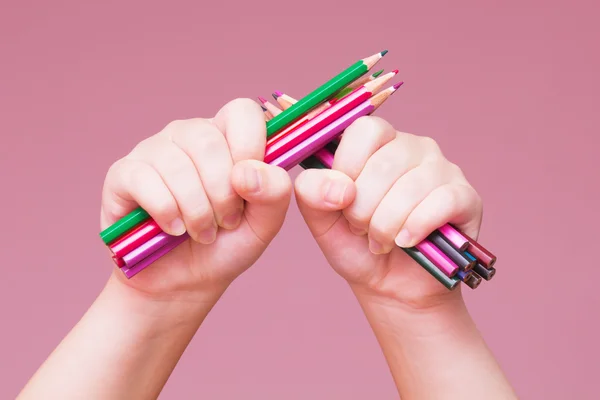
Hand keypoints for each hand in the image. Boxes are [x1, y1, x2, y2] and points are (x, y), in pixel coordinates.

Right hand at [100, 98, 291, 298]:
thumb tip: (248, 170)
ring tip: (202, 233)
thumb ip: (274, 193)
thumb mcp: (264, 224)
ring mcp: (153, 150)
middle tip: (226, 222)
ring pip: (177, 164)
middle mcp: (189, 135)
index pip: (242, 111)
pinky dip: (166, 212)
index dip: (250, 146)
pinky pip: (144, 180)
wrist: (184, 282)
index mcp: (227, 137)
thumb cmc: (225, 245)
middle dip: (223, 192)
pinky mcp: (123, 174)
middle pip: (207, 141)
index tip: (248, 188)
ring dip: (196, 209)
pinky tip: (174, 230)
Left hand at [294, 116, 482, 307]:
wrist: (390, 285)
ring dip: (387, 225)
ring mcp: (442, 169)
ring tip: (381, 240)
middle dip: (363, 208)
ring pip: (411, 187)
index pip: (365, 130)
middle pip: (384, 164)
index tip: (342, 200)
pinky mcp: (465, 197)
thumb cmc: (356, 245)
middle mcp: (413, 147)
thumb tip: (339, 188)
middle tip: (361, 229)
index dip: (348, 167)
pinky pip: (441, 202)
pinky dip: (417, 228)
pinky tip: (407, 242)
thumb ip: (312, 192)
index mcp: (377, 143)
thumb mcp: (321, 219)